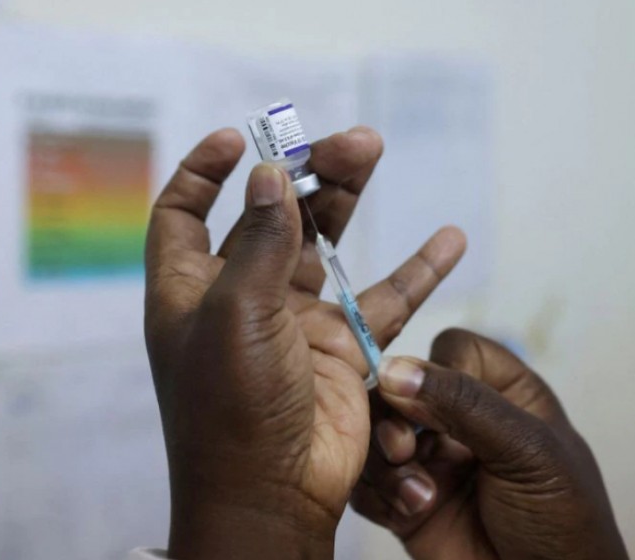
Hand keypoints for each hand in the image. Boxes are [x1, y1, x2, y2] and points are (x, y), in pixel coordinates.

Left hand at [144, 128, 465, 558]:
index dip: (204, 172)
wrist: (274, 495)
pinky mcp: (341, 345)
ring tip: (374, 149)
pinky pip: (382, 297)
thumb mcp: (237, 315)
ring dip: (346, 197)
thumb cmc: (233, 411)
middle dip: (303, 172)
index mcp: (192, 288)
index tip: (239, 139)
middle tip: (348, 142)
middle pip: (269, 214)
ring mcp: (293, 319)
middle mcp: (239, 296)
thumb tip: (269, 175)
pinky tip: (450, 240)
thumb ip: (259, 243)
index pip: (184, 212)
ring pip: (322, 241)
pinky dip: (416, 270)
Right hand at [351, 329, 627, 559]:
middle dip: (397, 417)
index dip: (440, 369)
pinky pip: (367, 482)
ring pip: (376, 435)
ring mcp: (432, 462)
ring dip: (386, 462)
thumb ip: (464, 404)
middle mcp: (462, 422)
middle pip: (401, 389)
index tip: (439, 403)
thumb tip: (395, 368)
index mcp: (505, 394)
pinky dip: (377, 494)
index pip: (455, 350)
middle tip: (406, 449)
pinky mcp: (407, 503)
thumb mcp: (527, 452)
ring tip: (418, 494)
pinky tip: (408, 513)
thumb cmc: (562, 523)